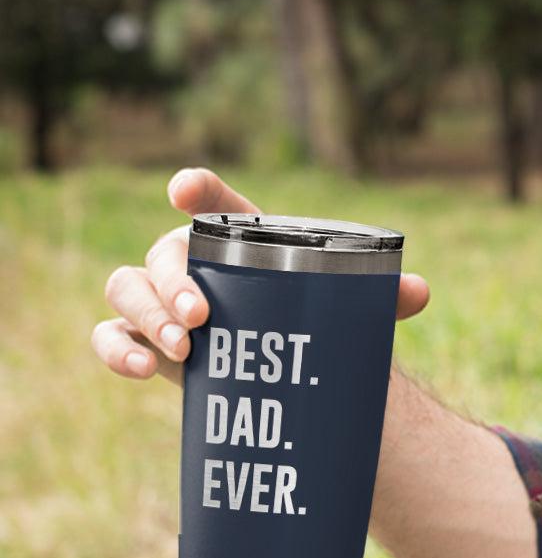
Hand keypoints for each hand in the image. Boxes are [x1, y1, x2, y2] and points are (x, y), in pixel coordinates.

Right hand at [91, 167, 430, 385]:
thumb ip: (380, 296)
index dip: (195, 188)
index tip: (182, 191)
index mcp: (239, 239)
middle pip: (162, 251)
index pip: (213, 201)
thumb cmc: (310, 322)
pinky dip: (114, 349)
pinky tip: (139, 370)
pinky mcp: (145, 341)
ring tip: (184, 349)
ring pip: (125, 288)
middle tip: (202, 316)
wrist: (282, 368)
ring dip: (147, 314)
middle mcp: (192, 261)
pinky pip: (108, 335)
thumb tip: (418, 292)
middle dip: (172, 279)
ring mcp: (161, 301)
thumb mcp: (343, 307)